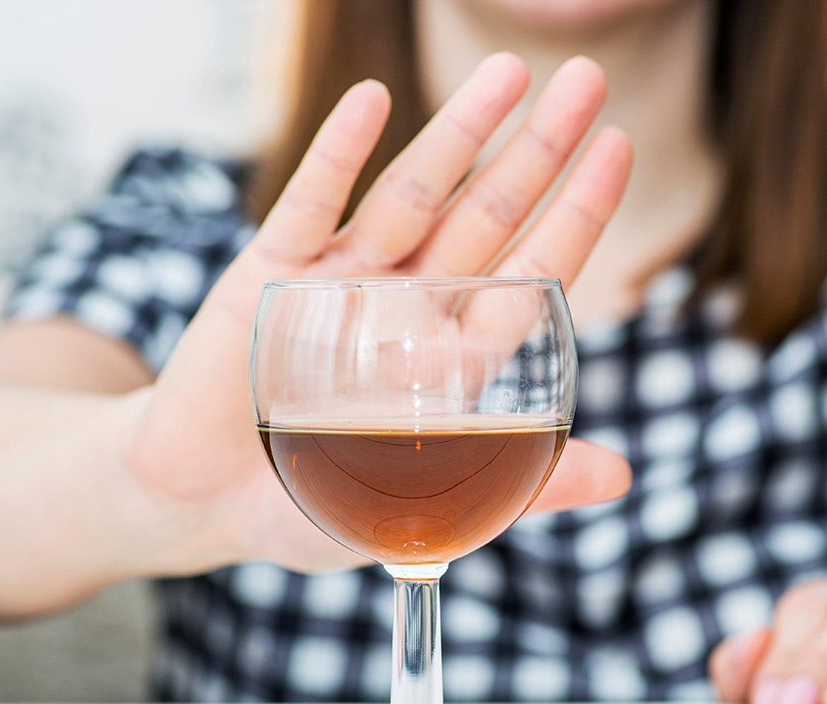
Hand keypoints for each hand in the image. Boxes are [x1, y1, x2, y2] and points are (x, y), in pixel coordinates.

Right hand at [120, 53, 632, 573]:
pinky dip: (338, 157)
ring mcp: (341, 282)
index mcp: (453, 354)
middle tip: (586, 81)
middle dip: (537, 151)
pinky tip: (374, 103)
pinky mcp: (271, 277)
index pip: (531, 271)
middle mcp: (407, 304)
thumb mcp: (433, 506)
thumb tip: (623, 478)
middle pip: (487, 215)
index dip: (576, 212)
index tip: (619, 147)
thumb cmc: (321, 506)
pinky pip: (309, 207)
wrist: (204, 506)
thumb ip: (526, 483)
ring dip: (458, 134)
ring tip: (507, 73)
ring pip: (413, 197)